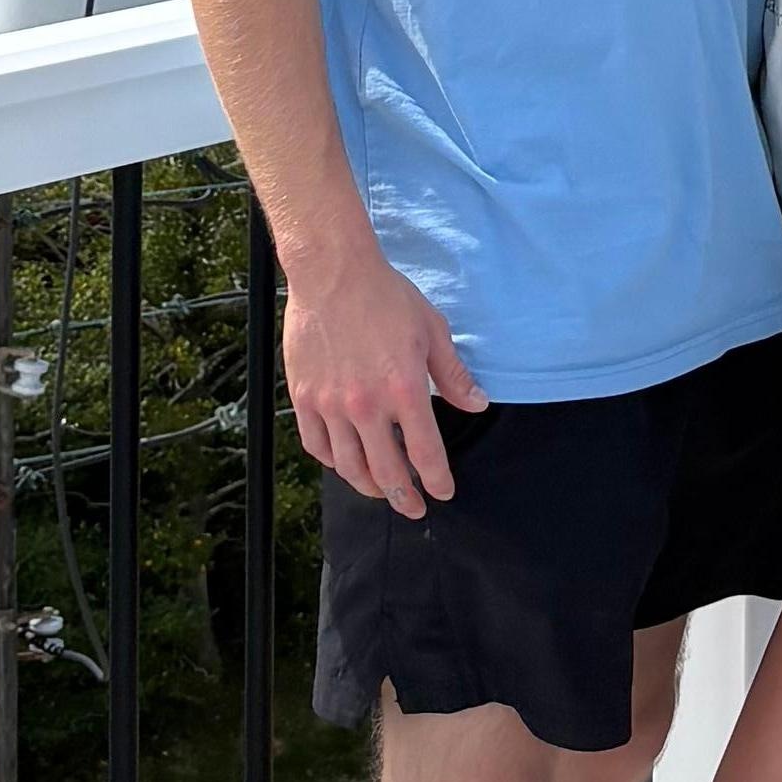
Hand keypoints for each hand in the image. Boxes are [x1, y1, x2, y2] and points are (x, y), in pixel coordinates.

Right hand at [281, 238, 484, 515]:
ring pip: (349, 466)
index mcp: (404, 390)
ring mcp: (331, 404)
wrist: (333, 273)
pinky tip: (345, 462)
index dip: (436, 480)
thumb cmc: (386, 297)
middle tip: (414, 507)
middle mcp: (366, 405)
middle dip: (404, 497)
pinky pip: (316, 445)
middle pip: (386, 472)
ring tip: (382, 490)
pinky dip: (333, 461)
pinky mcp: (305, 397)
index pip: (425, 453)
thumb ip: (453, 375)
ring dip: (369, 486)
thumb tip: (477, 404)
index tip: (443, 492)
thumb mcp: (432, 331)